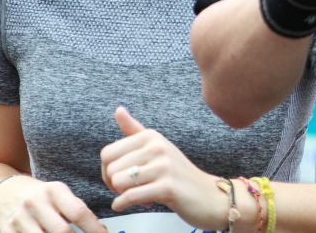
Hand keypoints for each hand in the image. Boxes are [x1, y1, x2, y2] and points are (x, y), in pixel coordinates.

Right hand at [0, 174, 104, 232]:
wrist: (3, 193)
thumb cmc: (39, 196)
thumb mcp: (58, 195)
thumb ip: (76, 210)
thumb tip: (100, 229)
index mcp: (54, 190)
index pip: (79, 212)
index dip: (94, 229)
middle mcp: (36, 203)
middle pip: (62, 232)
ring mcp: (20, 219)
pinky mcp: (7, 231)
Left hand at [101, 107, 244, 230]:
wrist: (208, 194)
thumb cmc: (178, 173)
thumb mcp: (157, 147)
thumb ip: (134, 131)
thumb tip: (118, 109)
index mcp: (150, 136)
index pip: (107, 153)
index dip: (107, 171)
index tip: (121, 178)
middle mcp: (157, 147)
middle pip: (111, 170)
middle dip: (114, 185)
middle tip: (130, 189)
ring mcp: (163, 167)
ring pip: (119, 182)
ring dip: (121, 195)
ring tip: (137, 194)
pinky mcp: (167, 187)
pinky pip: (131, 196)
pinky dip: (123, 205)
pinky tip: (129, 204)